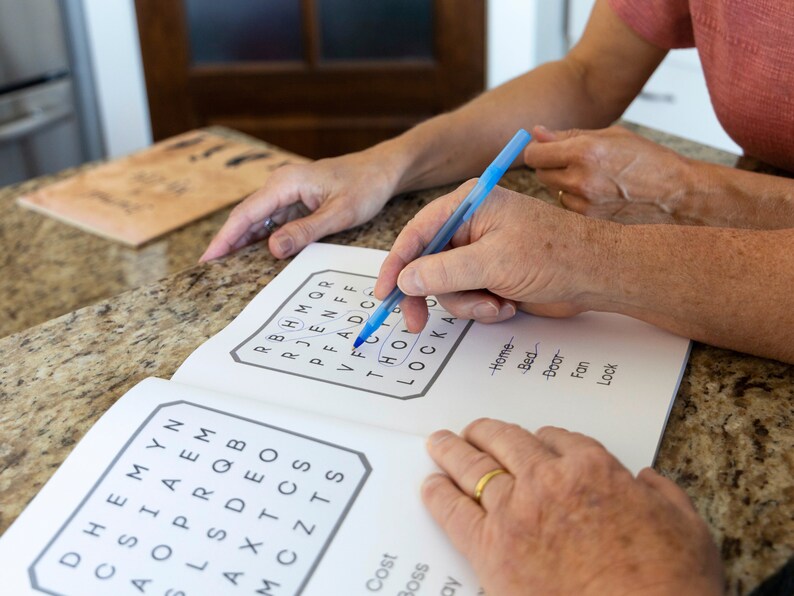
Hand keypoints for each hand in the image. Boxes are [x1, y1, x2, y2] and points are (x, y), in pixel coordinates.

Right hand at [200, 150, 398, 260]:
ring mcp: (287, 192)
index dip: (225, 238)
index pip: (247, 213)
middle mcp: (281, 184)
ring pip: (258, 220)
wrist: (382, 171)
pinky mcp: (295, 200)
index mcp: (286, 183)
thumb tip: (272, 248)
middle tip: (209, 270)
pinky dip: (261, 237)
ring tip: (224, 267)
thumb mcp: (339, 213)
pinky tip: (253, 255)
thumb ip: (305, 231)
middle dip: (227, 242)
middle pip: (246, 217)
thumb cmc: (365, 187)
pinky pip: (272, 220)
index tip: (207, 258)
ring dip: (242, 242)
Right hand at [374, 182, 619, 331]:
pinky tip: (507, 304)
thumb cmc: (554, 255)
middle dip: (432, 293)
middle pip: (426, 264)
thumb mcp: (492, 262)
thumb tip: (406, 279)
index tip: (385, 293)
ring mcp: (481, 251)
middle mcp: (471, 225)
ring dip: (467, 303)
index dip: (396, 264)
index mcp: (468, 205)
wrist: (597, 275)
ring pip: (446, 286)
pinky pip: (467, 296)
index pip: (417, 233)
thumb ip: (443, 271)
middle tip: (417, 322)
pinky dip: (483, 307)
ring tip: (495, 304)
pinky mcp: (492, 274)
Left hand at [422, 419, 723, 594]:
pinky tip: (431, 487)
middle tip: (474, 429)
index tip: (537, 442)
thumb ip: (662, 494)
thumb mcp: (686, 528)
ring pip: (474, 468)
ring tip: (439, 443)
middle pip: (507, 442)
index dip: (545, 439)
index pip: (558, 437)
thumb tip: (646, 480)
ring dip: (454, 451)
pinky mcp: (491, 550)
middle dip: (487, 432)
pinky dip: (439, 495)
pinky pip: (455, 512)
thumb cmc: (668, 584)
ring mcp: (515, 513)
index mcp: (593, 469)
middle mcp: (548, 481)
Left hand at [524, 125, 699, 224]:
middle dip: (550, 165)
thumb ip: (568, 135)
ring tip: (593, 177)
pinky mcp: (588, 219)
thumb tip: (536, 133)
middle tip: (572, 160)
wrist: (674, 193)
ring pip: (553, 191)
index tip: (544, 148)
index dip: (537, 150)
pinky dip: (575, 198)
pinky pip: (567, 206)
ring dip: (563, 183)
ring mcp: (583, 203)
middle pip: (540, 174)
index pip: (534, 155)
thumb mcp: (610, 135)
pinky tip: (598, 192)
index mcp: (584, 152)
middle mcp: (580, 179)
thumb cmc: (646, 159)